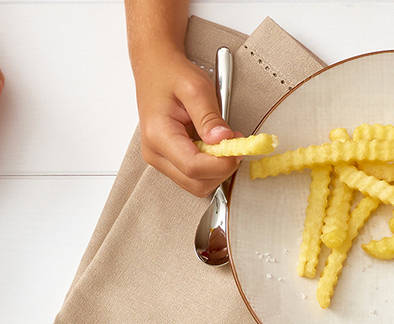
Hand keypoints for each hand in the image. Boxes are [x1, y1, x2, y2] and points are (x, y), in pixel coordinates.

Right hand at [131, 41, 237, 196]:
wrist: (155, 68)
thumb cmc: (171, 74)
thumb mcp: (196, 86)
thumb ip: (210, 116)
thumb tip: (224, 140)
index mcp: (158, 135)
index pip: (193, 168)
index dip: (221, 164)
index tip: (238, 149)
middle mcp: (155, 153)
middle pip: (196, 184)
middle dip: (221, 170)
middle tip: (234, 145)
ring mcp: (160, 160)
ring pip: (197, 185)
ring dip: (217, 169)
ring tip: (222, 143)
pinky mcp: (168, 161)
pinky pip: (194, 177)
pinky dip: (210, 167)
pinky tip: (212, 147)